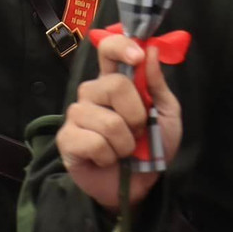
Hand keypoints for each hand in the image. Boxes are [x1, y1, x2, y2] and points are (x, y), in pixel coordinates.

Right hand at [55, 33, 181, 210]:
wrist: (141, 185)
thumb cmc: (153, 146)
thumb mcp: (165, 114)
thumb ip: (157, 84)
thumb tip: (150, 51)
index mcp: (115, 81)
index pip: (107, 49)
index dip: (120, 46)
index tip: (137, 57)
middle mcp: (92, 93)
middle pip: (112, 85)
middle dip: (135, 115)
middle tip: (138, 132)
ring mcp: (76, 115)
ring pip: (106, 120)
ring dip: (124, 142)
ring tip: (123, 151)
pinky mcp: (67, 139)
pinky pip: (94, 142)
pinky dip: (109, 156)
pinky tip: (106, 160)